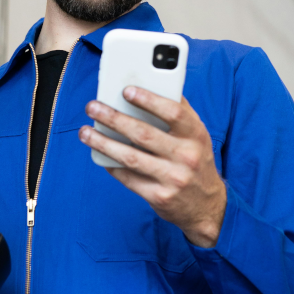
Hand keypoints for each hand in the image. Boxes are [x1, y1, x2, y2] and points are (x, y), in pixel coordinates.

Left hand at [79, 87, 226, 247]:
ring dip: (103, 143)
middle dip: (114, 118)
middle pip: (144, 134)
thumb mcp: (197, 136)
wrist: (207, 205)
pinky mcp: (160, 197)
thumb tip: (151, 88)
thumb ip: (179, 113)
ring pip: (130, 157)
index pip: (173, 112)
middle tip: (93, 108)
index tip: (126, 91)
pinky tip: (100, 155)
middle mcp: (186, 156)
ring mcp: (173, 178)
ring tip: (85, 133)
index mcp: (196, 135)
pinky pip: (128, 178)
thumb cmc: (196, 161)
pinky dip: (111, 166)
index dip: (149, 100)